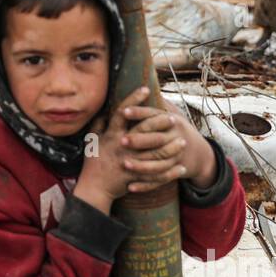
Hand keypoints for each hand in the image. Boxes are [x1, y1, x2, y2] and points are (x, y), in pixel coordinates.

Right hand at [74, 88, 216, 212]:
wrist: (93, 188)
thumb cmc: (93, 162)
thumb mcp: (91, 141)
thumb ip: (99, 125)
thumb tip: (105, 109)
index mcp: (111, 136)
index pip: (122, 113)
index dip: (133, 99)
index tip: (145, 88)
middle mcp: (121, 147)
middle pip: (144, 131)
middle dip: (160, 123)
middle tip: (174, 118)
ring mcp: (130, 162)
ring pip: (155, 154)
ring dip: (171, 148)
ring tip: (183, 142)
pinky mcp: (136, 177)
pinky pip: (156, 175)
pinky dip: (170, 173)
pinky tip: (181, 168)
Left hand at [118, 96, 217, 190]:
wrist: (200, 154)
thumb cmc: (178, 130)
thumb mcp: (172, 115)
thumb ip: (158, 104)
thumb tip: (143, 85)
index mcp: (172, 122)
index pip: (154, 115)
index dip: (139, 112)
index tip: (124, 110)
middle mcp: (176, 137)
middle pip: (156, 138)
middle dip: (139, 139)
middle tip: (122, 140)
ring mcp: (176, 156)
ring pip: (157, 161)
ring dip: (141, 164)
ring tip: (125, 164)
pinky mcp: (174, 171)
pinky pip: (159, 180)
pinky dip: (145, 185)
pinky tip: (130, 187)